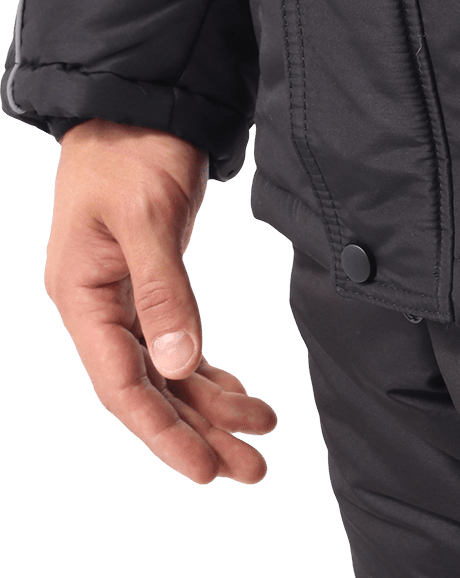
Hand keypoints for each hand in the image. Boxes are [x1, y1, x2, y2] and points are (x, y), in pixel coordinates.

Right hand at [45, 120, 275, 483]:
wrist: (134, 106)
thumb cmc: (129, 153)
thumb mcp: (146, 218)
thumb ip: (163, 291)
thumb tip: (179, 363)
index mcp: (82, 298)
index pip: (122, 384)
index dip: (163, 432)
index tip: (202, 470)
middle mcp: (100, 307)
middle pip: (150, 389)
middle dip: (198, 433)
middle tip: (249, 472)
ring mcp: (124, 298)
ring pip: (169, 371)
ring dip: (212, 408)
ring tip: (259, 440)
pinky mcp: (152, 283)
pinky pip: (179, 344)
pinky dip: (209, 372)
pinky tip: (240, 395)